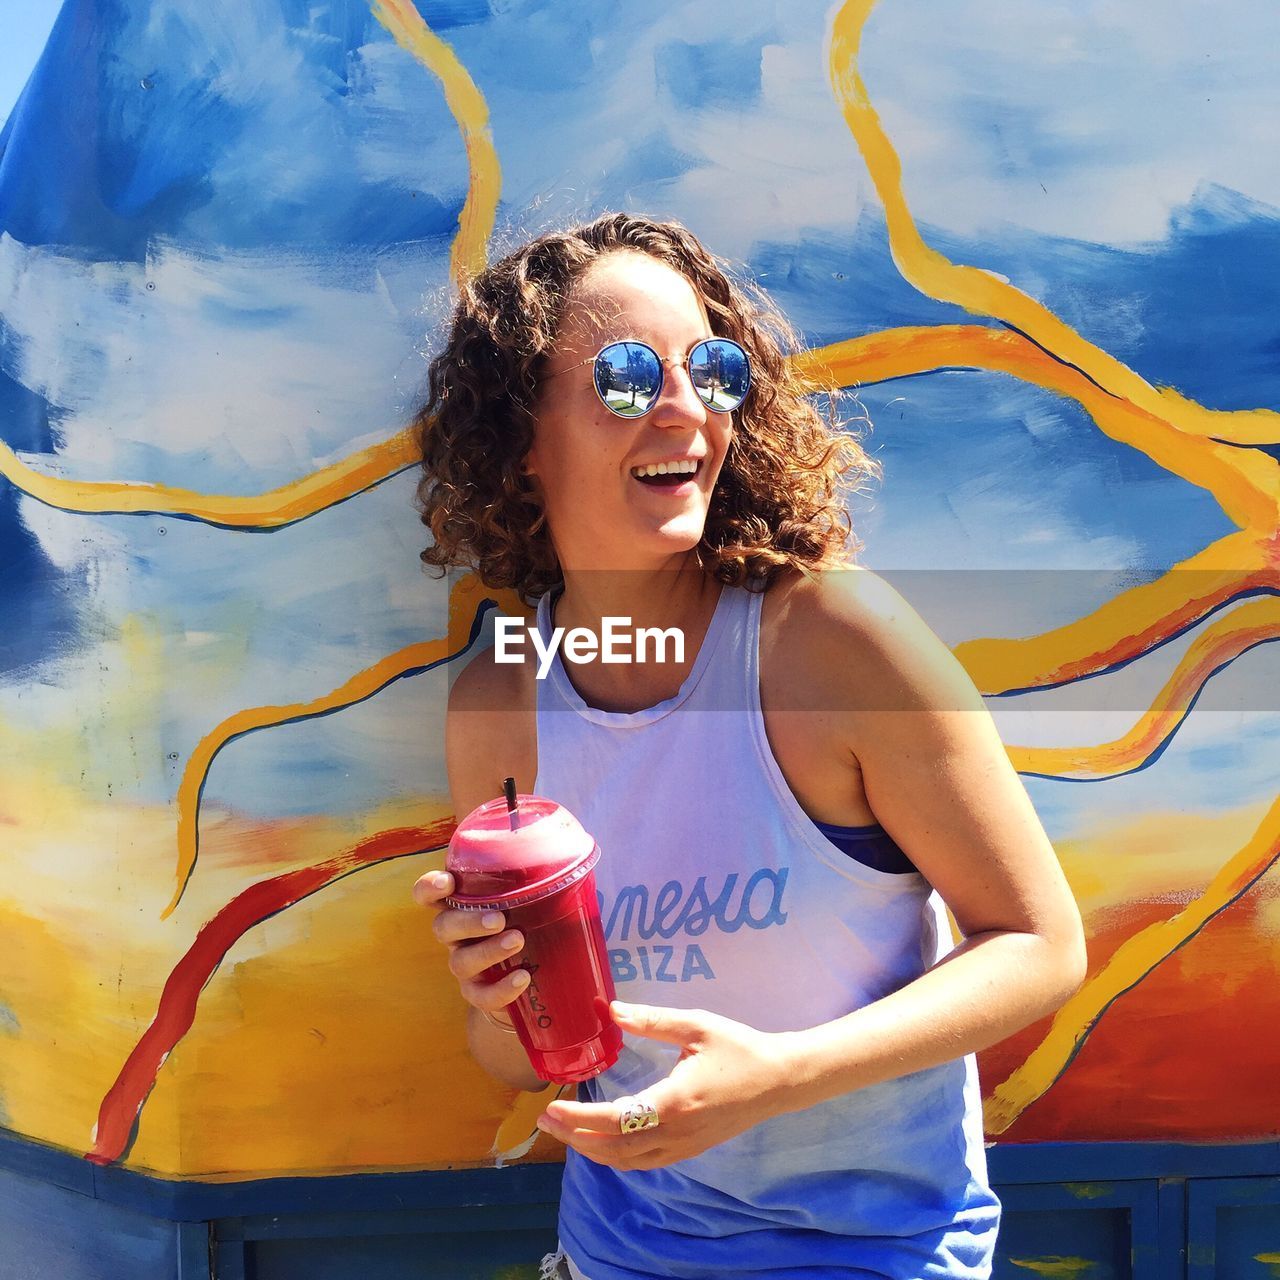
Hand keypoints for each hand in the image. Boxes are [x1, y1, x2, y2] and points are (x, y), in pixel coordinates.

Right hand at [413, 869, 527, 1021]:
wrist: (523, 976)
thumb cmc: (526, 921)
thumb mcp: (530, 897)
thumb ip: (539, 877)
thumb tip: (574, 854)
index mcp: (462, 905)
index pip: (429, 893)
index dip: (430, 887)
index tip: (447, 882)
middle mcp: (456, 935)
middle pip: (444, 927)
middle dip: (468, 921)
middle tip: (499, 919)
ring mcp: (465, 965)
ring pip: (461, 961)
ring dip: (488, 951)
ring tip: (518, 940)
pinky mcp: (478, 993)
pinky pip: (480, 995)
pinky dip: (500, 989)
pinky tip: (522, 978)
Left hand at [535, 1001, 793, 1170]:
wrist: (779, 1080)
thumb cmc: (738, 1048)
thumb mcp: (695, 1024)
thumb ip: (652, 1019)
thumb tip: (611, 1008)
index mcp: (673, 1102)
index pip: (613, 1120)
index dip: (577, 1119)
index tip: (550, 1107)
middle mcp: (675, 1132)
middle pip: (613, 1148)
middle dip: (574, 1137)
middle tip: (545, 1119)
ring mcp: (683, 1147)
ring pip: (627, 1162)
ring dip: (592, 1150)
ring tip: (566, 1131)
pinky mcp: (690, 1149)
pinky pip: (644, 1163)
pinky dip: (616, 1156)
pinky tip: (603, 1141)